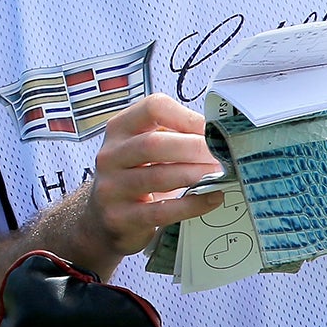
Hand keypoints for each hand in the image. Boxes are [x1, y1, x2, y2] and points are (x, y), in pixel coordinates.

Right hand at [63, 95, 226, 267]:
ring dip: (197, 175)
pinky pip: (161, 210)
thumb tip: (217, 134)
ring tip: (222, 175)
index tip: (211, 129)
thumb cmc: (133, 177)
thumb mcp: (142, 150)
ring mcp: (111, 187)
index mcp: (119, 129)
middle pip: (154, 143)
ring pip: (158, 177)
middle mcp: (110, 155)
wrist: (101, 219)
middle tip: (224, 155)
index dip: (186, 117)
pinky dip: (192, 204)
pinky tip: (212, 198)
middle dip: (195, 148)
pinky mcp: (120, 217)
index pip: (152, 108)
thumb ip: (171, 137)